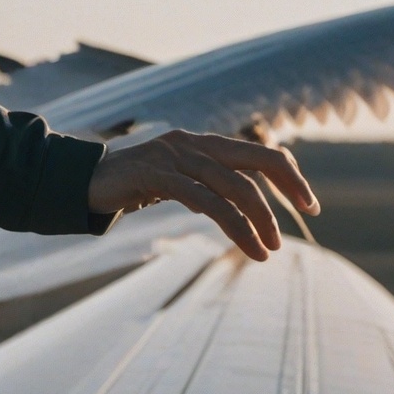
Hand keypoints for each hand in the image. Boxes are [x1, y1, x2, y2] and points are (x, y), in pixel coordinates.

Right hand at [87, 129, 319, 260]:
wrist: (82, 181)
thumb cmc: (131, 186)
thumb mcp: (176, 182)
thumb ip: (205, 186)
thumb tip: (235, 205)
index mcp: (204, 144)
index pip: (260, 153)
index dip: (290, 175)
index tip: (310, 203)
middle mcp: (195, 144)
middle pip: (257, 160)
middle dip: (290, 187)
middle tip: (310, 214)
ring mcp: (176, 156)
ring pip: (234, 186)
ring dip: (260, 220)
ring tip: (271, 250)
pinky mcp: (158, 175)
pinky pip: (206, 202)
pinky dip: (235, 227)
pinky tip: (250, 248)